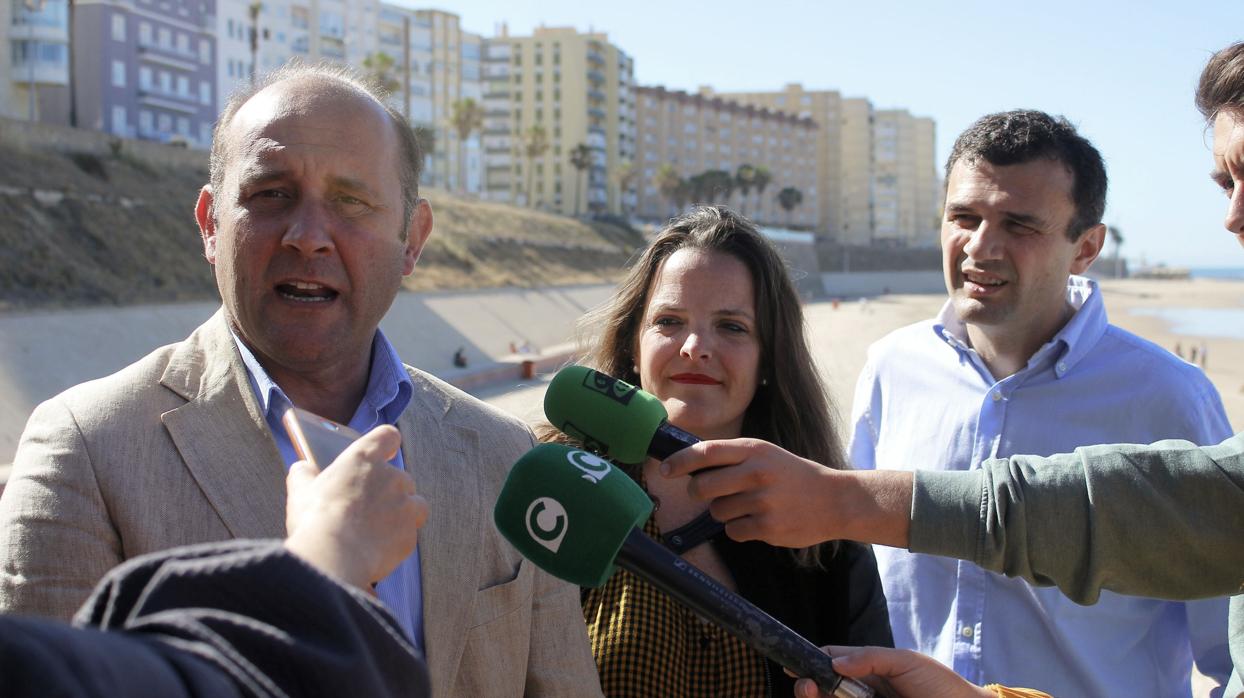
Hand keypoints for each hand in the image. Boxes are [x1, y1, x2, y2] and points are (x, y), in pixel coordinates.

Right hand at [284, 425, 427, 589]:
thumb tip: (302, 468)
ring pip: (415, 505)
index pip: (388, 436)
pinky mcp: (410, 535)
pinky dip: (397, 540)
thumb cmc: (315, 519)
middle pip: (401, 477)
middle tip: (366, 507)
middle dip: (388, 491)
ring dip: (403, 513)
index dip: (387, 444)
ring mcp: (406, 506)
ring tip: (379, 528)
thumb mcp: (301, 490)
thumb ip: (304, 474)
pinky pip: (409, 534)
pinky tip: (376, 549)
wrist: (333, 555)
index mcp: (365, 458)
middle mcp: (392, 477)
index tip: (384, 452)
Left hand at [660, 439, 911, 548]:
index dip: (681, 462)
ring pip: (717, 511)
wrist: (834, 500)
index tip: (666, 469)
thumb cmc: (793, 476)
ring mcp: (762, 501)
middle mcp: (756, 473)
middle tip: (709, 495)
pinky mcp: (767, 527)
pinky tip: (760, 521)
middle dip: (699, 493)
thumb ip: (733, 457)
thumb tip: (689, 464)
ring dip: (725, 512)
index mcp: (754, 451)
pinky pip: (734, 531)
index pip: (706, 452)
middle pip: (702, 487)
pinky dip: (741, 529)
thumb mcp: (767, 455)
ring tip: (749, 506)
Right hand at [792, 646, 993, 697]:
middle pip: (823, 690)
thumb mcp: (905, 661)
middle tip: (807, 686)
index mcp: (867, 671)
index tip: (796, 666)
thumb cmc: (940, 685)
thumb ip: (870, 658)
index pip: (831, 662)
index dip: (811, 662)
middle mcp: (862, 693)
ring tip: (815, 693)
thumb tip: (834, 663)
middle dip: (808, 687)